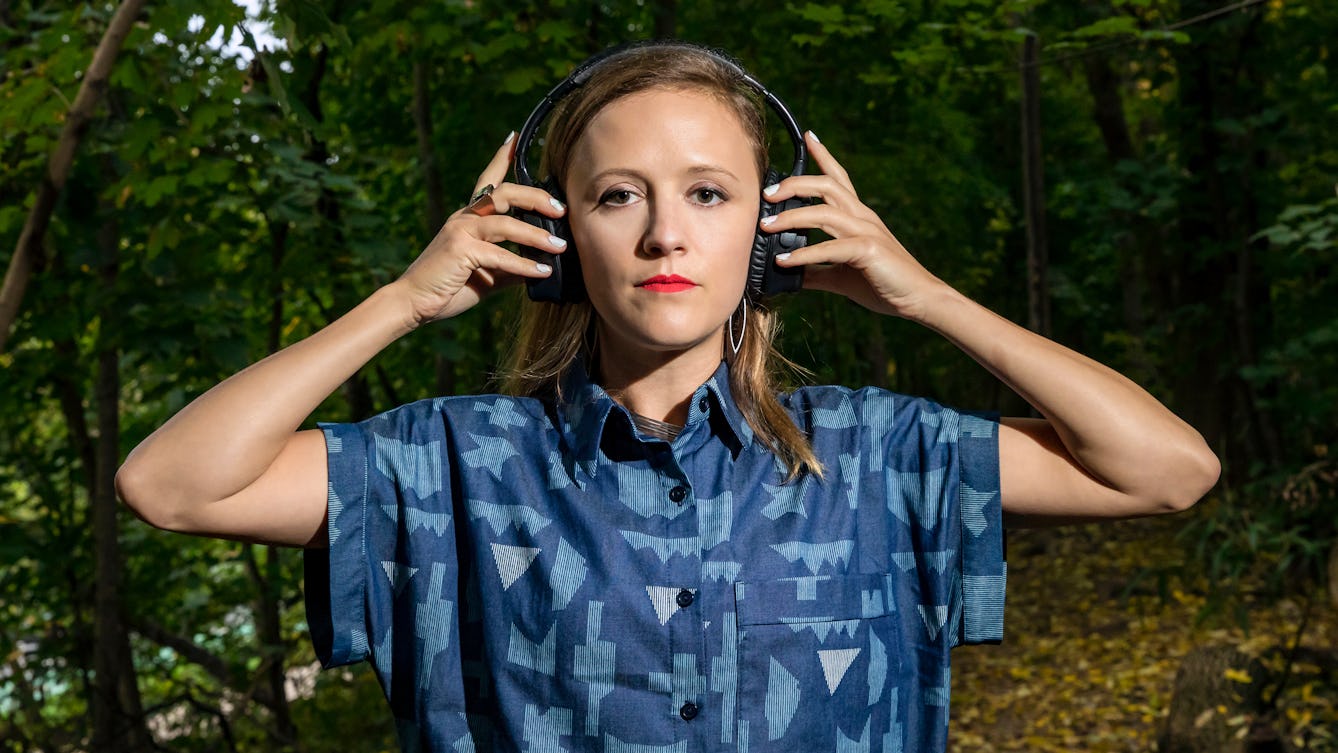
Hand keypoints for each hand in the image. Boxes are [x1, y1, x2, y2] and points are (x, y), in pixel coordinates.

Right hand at [393, 132, 567, 325]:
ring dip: (537, 235)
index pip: (488, 180)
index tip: (516, 137)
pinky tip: (542, 271)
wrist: (414, 303)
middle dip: (537, 198)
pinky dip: (524, 264)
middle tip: (561, 210)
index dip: (501, 157)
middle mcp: (464, 218)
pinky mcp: (459, 250)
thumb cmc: (449, 287)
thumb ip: (511, 265)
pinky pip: (500, 254)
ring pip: (506, 223)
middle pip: (505, 193)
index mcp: (468, 217)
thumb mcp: (488, 273)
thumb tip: (542, 266)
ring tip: (560, 246)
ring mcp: (460, 231)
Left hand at [760, 132, 949, 320]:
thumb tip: (790, 270)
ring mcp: (867, 231)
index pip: (839, 179)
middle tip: (766, 193)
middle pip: (826, 185)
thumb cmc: (884, 284)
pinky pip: (830, 247)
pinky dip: (804, 254)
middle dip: (793, 184)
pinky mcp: (869, 250)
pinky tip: (785, 261)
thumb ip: (816, 269)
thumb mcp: (842, 274)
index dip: (824, 156)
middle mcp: (863, 217)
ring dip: (791, 218)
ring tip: (766, 226)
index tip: (809, 137)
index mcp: (858, 217)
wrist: (919, 299)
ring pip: (824, 211)